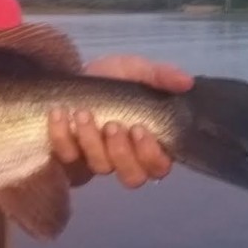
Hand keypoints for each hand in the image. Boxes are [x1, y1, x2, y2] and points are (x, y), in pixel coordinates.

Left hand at [48, 55, 193, 188]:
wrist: (72, 76)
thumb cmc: (110, 81)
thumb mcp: (135, 71)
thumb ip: (160, 75)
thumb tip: (186, 81)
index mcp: (147, 143)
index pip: (158, 166)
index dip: (151, 155)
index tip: (139, 129)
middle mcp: (123, 158)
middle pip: (132, 177)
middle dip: (122, 152)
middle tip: (113, 125)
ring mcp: (94, 161)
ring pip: (100, 167)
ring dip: (91, 141)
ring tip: (83, 113)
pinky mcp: (68, 159)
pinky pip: (66, 156)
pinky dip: (62, 135)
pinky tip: (60, 113)